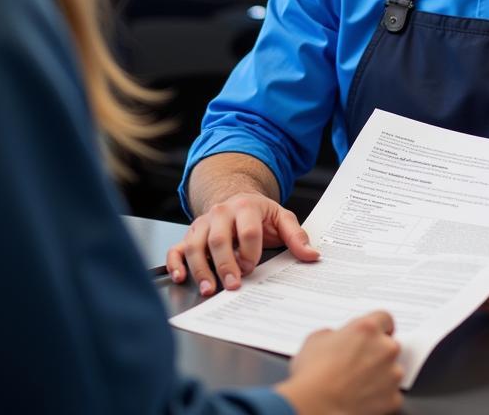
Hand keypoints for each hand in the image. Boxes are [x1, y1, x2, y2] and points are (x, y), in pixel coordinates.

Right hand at [165, 192, 318, 295]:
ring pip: (195, 246)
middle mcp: (220, 213)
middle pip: (219, 239)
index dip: (250, 251)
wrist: (237, 198)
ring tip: (209, 289)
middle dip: (226, 264)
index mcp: (245, 206)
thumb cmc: (260, 214)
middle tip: (233, 284)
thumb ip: (296, 236)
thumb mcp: (281, 218)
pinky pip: (176, 248)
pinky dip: (175, 263)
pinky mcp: (190, 235)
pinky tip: (180, 277)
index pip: (247, 230)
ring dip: (200, 269)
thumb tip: (312, 255)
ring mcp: (202, 224)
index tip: (253, 266)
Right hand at [277, 311, 402, 414]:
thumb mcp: (316, 339)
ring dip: (382, 374)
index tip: (377, 334)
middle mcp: (385, 348)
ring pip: (394, 370)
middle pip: (390, 345)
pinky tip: (363, 397)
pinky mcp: (393, 398)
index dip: (379, 327)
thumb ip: (335, 334)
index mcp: (367, 328)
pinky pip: (392, 394)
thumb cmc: (313, 374)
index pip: (385, 318)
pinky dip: (381, 396)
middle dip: (378, 352)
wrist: (316, 406)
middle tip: (360, 363)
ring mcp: (392, 374)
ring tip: (359, 383)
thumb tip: (337, 339)